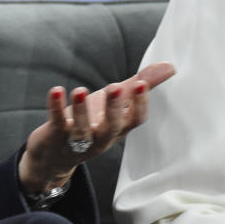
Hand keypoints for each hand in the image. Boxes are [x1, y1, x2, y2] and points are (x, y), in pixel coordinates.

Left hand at [18, 62, 174, 193]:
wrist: (54, 156)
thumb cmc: (90, 124)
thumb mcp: (113, 104)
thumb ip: (135, 87)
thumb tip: (169, 67)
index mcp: (117, 129)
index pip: (134, 121)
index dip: (139, 104)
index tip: (142, 83)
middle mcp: (100, 137)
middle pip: (111, 127)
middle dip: (114, 108)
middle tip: (115, 87)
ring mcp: (77, 140)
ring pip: (82, 130)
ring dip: (81, 110)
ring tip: (80, 90)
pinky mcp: (55, 136)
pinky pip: (57, 123)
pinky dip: (55, 107)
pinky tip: (56, 90)